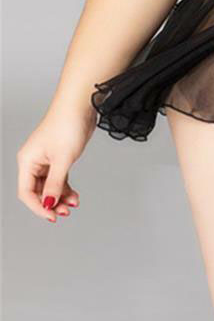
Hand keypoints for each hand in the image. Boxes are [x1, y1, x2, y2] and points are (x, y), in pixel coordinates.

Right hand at [16, 103, 96, 222]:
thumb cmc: (67, 124)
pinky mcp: (57, 156)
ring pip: (49, 186)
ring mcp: (45, 159)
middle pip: (37, 191)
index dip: (38, 207)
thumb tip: (48, 203)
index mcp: (27, 161)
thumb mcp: (63, 159)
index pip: (26, 192)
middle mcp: (33, 161)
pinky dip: (65, 187)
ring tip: (73, 204)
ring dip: (60, 197)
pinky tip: (74, 195)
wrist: (80, 105)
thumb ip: (55, 183)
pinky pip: (58, 178)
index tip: (53, 216)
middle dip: (51, 203)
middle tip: (66, 212)